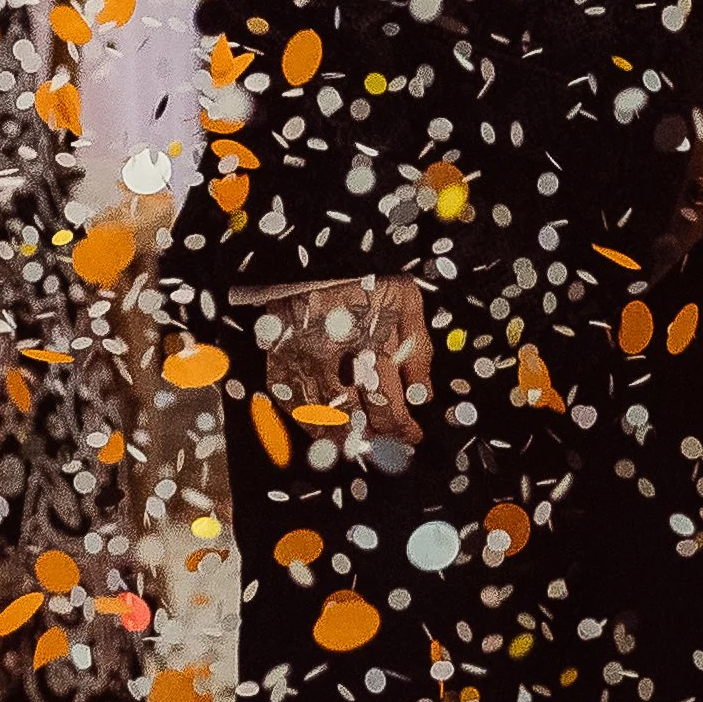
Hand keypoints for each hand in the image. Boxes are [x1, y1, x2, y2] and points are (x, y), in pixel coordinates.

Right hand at [255, 277, 430, 447]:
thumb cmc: (365, 276)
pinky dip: (313, 426)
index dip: (404, 429)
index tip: (414, 436)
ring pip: (325, 423)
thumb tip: (424, 395)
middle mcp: (333, 362)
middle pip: (358, 420)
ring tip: (363, 446)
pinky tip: (328, 432)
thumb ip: (417, 349)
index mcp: (369, 344)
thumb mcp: (404, 301)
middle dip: (378, 439)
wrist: (312, 253)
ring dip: (346, 440)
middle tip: (392, 448)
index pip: (389, 406)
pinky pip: (296, 411)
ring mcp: (302, 367)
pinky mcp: (279, 367)